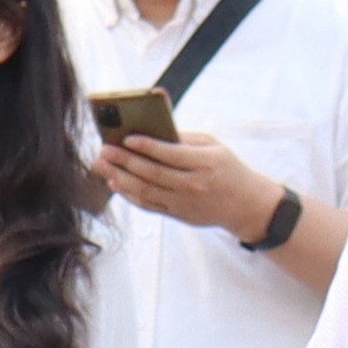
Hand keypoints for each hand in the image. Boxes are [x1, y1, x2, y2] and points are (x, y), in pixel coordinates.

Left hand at [94, 129, 279, 241]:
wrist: (244, 204)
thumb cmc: (227, 169)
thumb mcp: (214, 147)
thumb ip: (186, 140)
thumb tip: (153, 133)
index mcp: (205, 163)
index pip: (171, 154)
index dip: (147, 146)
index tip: (127, 138)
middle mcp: (193, 184)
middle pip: (153, 173)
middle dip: (125, 161)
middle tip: (104, 150)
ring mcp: (183, 202)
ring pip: (145, 191)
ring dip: (120, 178)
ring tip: (102, 166)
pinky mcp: (176, 214)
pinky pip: (147, 204)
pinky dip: (128, 194)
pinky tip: (115, 183)